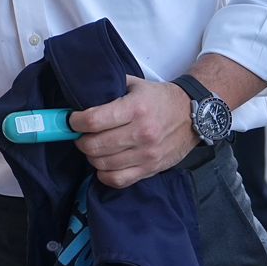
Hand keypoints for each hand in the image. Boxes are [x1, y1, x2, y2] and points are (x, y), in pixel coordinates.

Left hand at [69, 76, 198, 188]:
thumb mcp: (135, 85)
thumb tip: (80, 95)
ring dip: (91, 156)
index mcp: (135, 108)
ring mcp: (147, 154)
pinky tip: (104, 163)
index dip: (76, 122)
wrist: (193, 115)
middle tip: (81, 134)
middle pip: (94, 145)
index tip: (73, 120)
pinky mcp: (151, 169)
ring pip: (102, 164)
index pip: (93, 121)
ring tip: (93, 147)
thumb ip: (109, 88)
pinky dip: (104, 174)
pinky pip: (118, 180)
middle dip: (81, 140)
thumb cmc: (161, 99)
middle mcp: (141, 133)